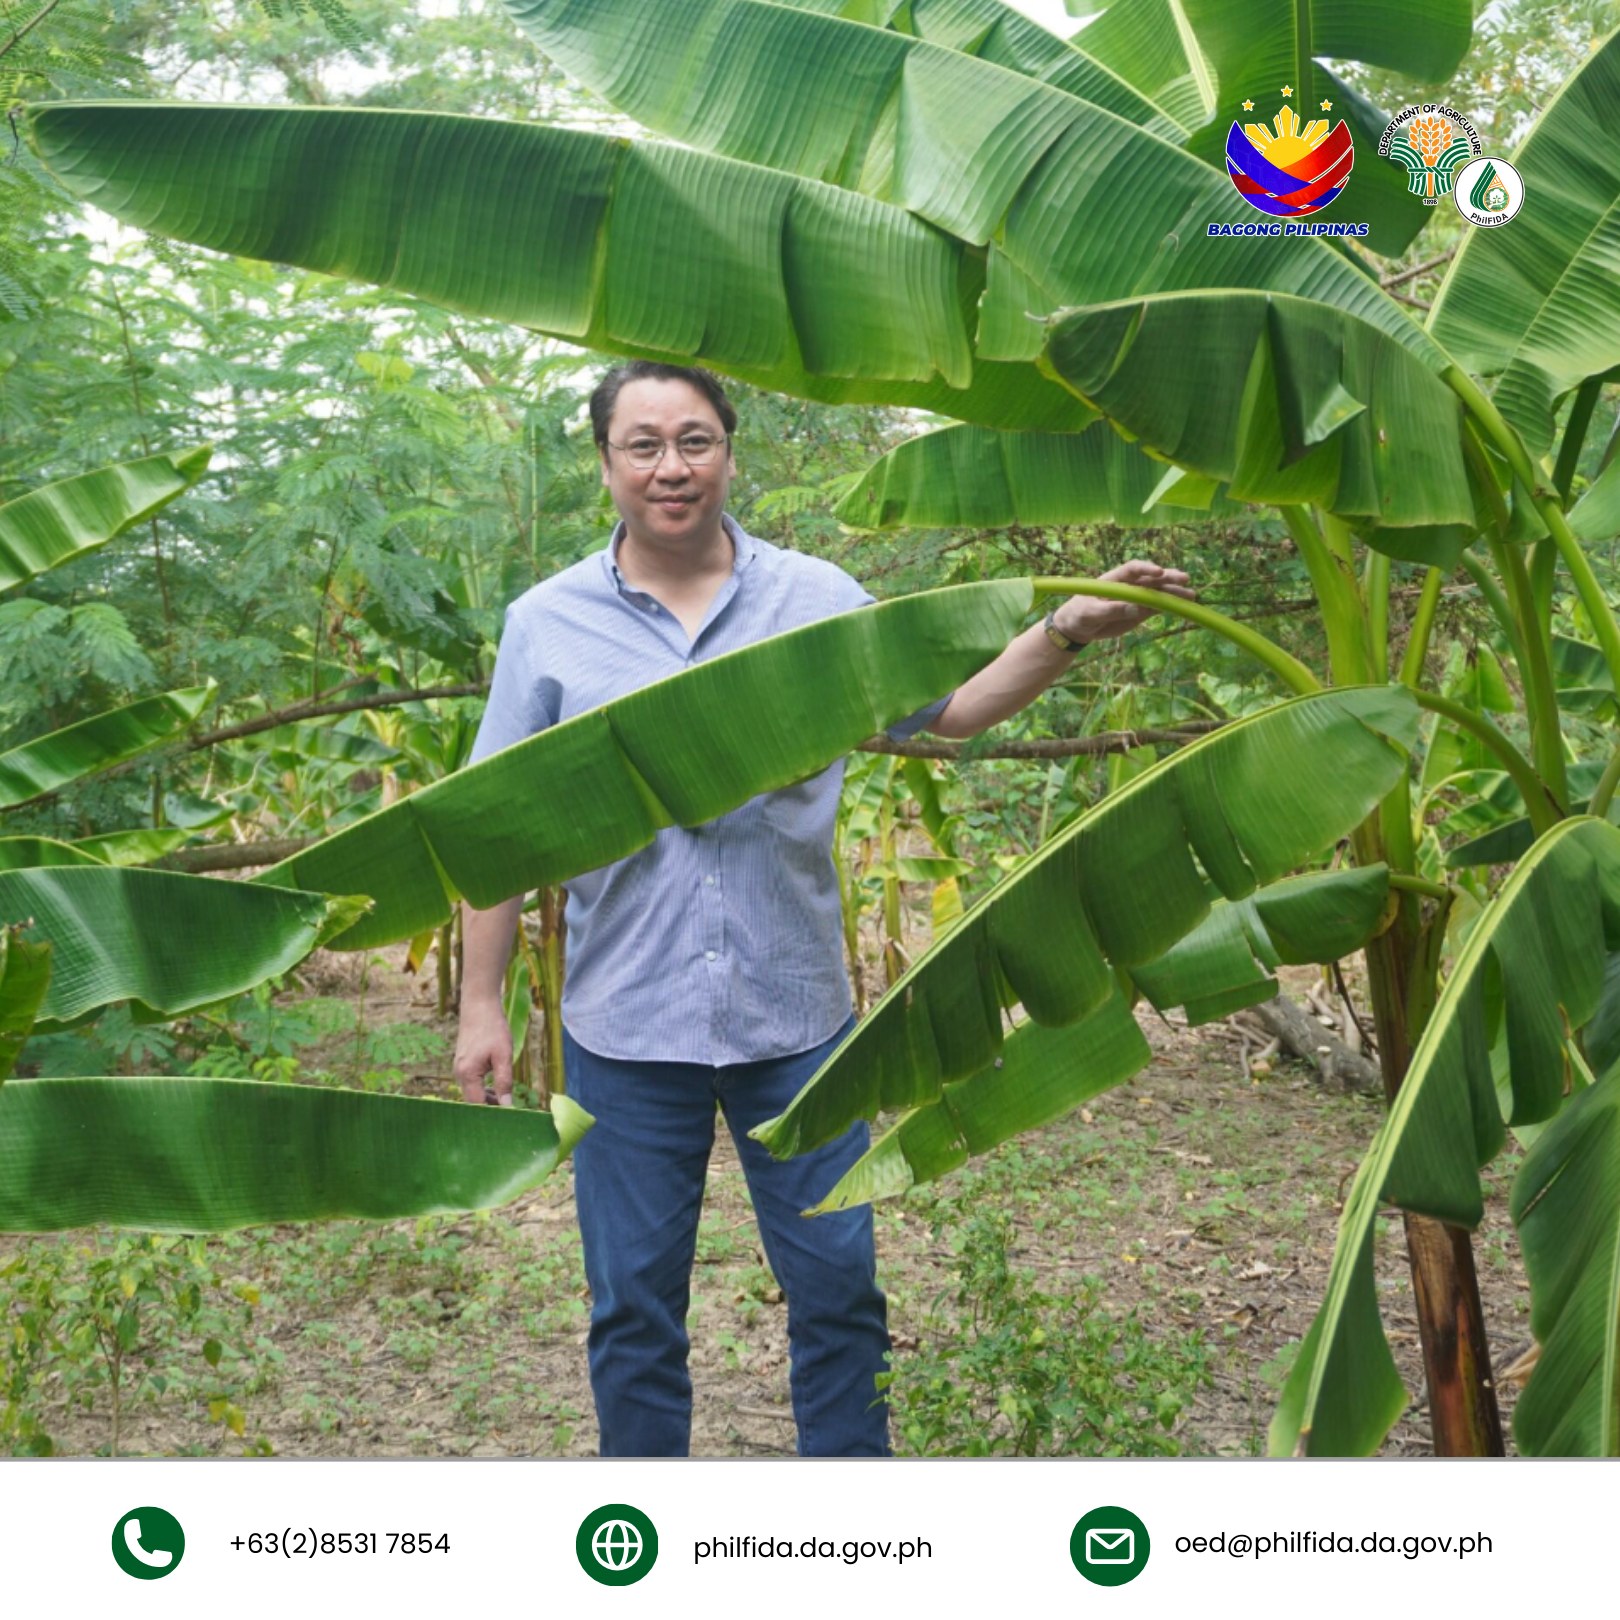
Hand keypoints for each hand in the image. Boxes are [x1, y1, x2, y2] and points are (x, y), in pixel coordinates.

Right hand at [452, 999, 514, 1104]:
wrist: (479, 1006)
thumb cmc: (493, 1028)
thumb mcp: (503, 1055)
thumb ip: (504, 1081)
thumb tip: (507, 1106)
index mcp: (467, 1074)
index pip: (477, 1105)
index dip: (492, 1114)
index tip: (507, 1119)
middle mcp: (459, 1074)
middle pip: (472, 1102)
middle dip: (490, 1109)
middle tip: (509, 1114)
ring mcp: (459, 1069)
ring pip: (472, 1093)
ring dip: (487, 1099)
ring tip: (505, 1102)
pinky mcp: (463, 1064)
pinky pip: (471, 1084)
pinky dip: (483, 1090)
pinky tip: (497, 1089)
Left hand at [1052, 560, 1194, 644]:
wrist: (1078, 627)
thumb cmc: (1079, 614)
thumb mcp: (1091, 612)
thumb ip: (1113, 610)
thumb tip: (1137, 608)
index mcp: (1115, 579)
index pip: (1133, 569)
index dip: (1146, 568)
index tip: (1159, 572)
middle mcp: (1129, 585)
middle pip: (1151, 579)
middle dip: (1168, 578)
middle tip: (1184, 579)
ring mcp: (1136, 598)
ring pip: (1158, 593)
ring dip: (1174, 593)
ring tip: (1191, 596)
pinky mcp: (1140, 611)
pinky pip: (1157, 608)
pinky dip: (1170, 607)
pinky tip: (1184, 607)